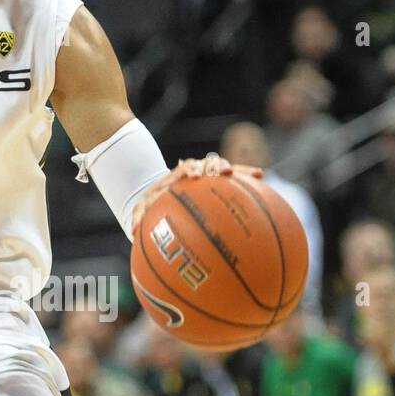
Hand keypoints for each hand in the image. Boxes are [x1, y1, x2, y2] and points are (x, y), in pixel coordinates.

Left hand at [131, 156, 262, 234]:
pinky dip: (245, 175)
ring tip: (253, 173)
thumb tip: (133, 231)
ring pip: (222, 167)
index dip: (189, 170)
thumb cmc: (152, 203)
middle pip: (206, 164)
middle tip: (223, 172)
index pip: (184, 169)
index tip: (193, 175)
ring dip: (236, 169)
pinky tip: (261, 176)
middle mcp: (193, 173)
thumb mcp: (142, 209)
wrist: (161, 193)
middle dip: (215, 166)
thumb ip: (138, 218)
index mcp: (176, 177)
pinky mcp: (216, 181)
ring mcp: (206, 176)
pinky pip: (233, 179)